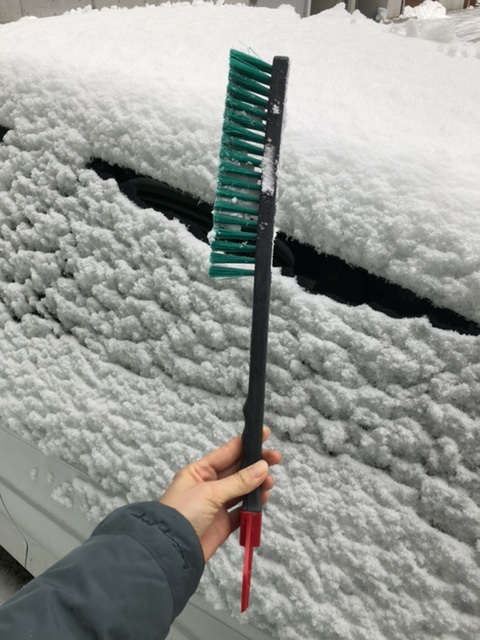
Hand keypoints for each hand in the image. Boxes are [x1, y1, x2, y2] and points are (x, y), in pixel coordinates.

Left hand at [159, 427, 280, 560]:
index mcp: (199, 471)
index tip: (265, 434)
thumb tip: (263, 467)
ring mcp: (216, 505)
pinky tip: (264, 499)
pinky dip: (254, 506)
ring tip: (270, 483)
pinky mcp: (223, 524)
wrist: (171, 551)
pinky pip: (242, 511)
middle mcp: (208, 486)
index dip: (246, 443)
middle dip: (256, 464)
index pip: (227, 452)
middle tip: (277, 459)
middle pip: (237, 470)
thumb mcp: (210, 492)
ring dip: (257, 485)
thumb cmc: (183, 513)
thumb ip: (238, 481)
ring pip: (242, 490)